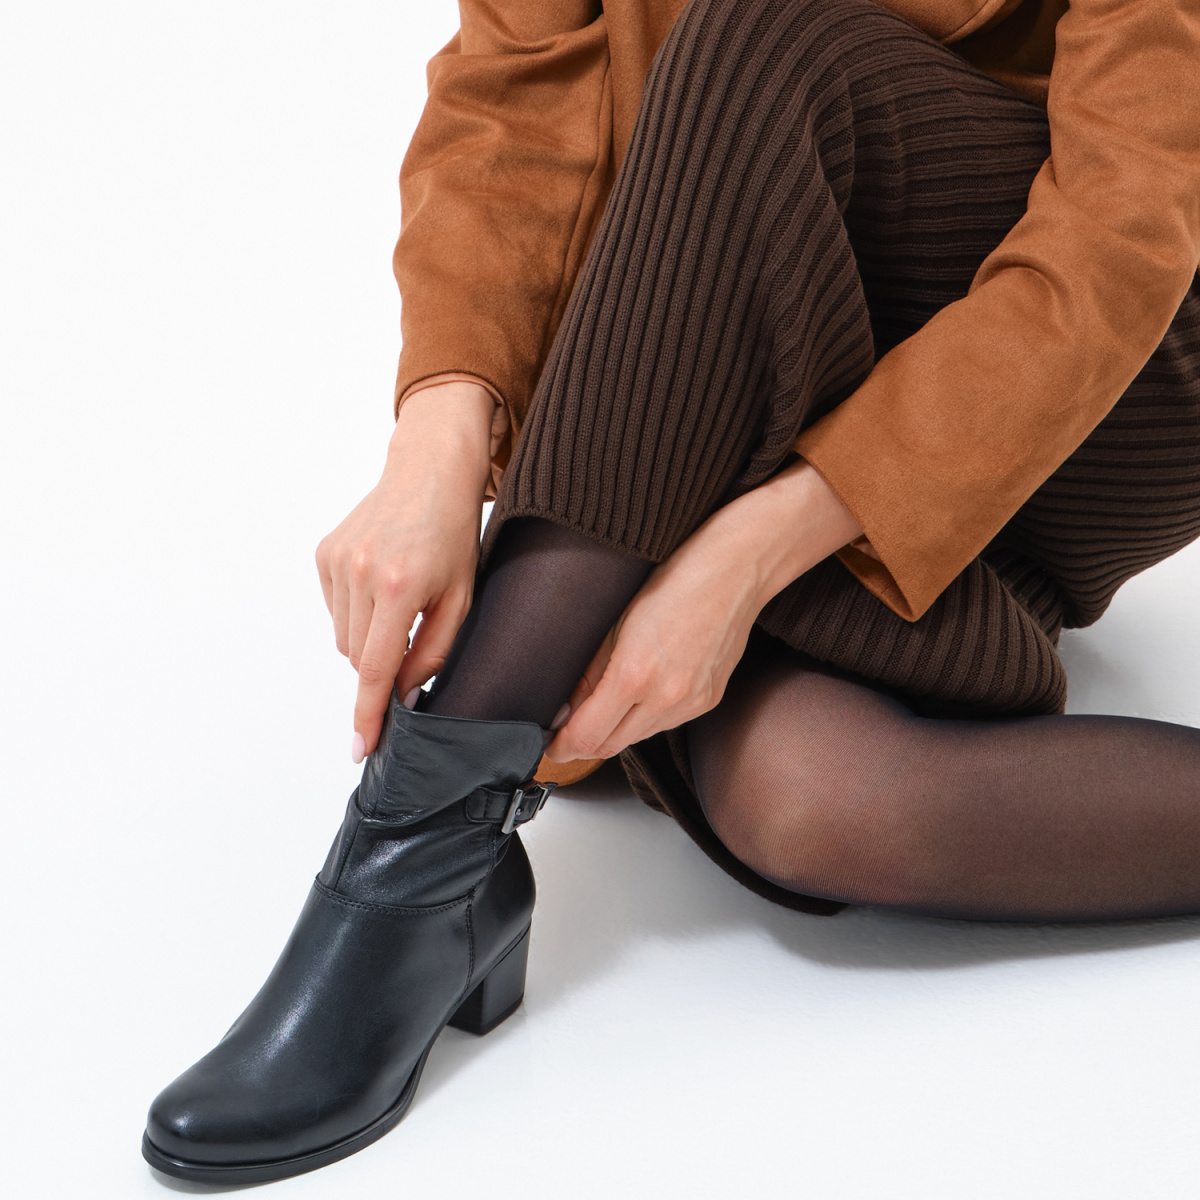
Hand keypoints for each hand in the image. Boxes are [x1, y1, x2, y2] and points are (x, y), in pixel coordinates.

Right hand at [315, 381, 495, 760]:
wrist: (429, 472)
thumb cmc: (453, 535)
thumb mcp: (460, 597)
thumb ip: (433, 652)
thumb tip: (405, 697)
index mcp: (400, 587)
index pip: (378, 668)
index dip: (370, 714)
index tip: (361, 748)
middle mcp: (361, 574)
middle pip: (360, 658)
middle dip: (384, 664)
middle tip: (413, 634)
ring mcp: (336, 562)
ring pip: (344, 638)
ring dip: (370, 638)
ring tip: (401, 601)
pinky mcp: (324, 554)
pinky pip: (335, 610)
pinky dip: (356, 612)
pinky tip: (382, 584)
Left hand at [542, 457, 863, 761]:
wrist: (738, 566)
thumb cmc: (675, 576)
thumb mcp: (614, 618)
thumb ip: (586, 671)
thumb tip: (563, 707)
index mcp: (635, 675)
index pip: (587, 737)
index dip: (560, 745)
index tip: (548, 742)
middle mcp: (667, 698)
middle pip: (610, 747)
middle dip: (583, 742)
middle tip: (565, 727)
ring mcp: (692, 702)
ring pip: (638, 737)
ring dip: (615, 729)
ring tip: (602, 703)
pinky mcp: (709, 699)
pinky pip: (666, 722)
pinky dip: (645, 716)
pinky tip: (640, 690)